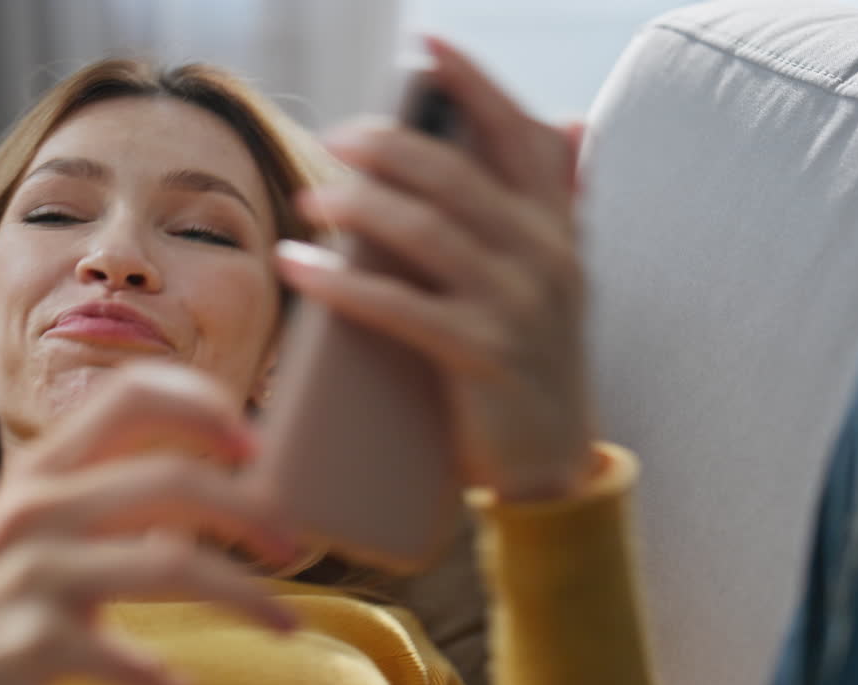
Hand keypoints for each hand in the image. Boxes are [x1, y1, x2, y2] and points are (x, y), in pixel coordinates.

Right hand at [0, 364, 300, 684]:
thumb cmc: (5, 600)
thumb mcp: (49, 529)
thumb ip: (117, 495)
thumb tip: (230, 487)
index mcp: (44, 467)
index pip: (132, 395)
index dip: (204, 406)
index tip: (257, 447)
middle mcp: (36, 505)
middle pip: (174, 479)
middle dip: (252, 510)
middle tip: (292, 544)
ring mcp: (30, 570)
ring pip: (171, 561)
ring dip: (245, 593)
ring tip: (287, 622)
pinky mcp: (28, 641)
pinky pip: (122, 654)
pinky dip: (163, 680)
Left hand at [276, 37, 595, 501]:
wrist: (549, 468)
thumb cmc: (523, 367)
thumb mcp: (536, 286)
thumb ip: (522, 220)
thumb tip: (510, 147)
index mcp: (557, 230)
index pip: (519, 133)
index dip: (473, 81)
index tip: (425, 43)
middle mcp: (546, 257)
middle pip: (458, 175)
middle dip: (390, 144)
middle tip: (337, 136)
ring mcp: (519, 307)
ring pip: (427, 232)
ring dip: (359, 205)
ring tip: (311, 197)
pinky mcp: (485, 357)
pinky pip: (401, 307)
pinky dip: (343, 282)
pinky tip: (300, 265)